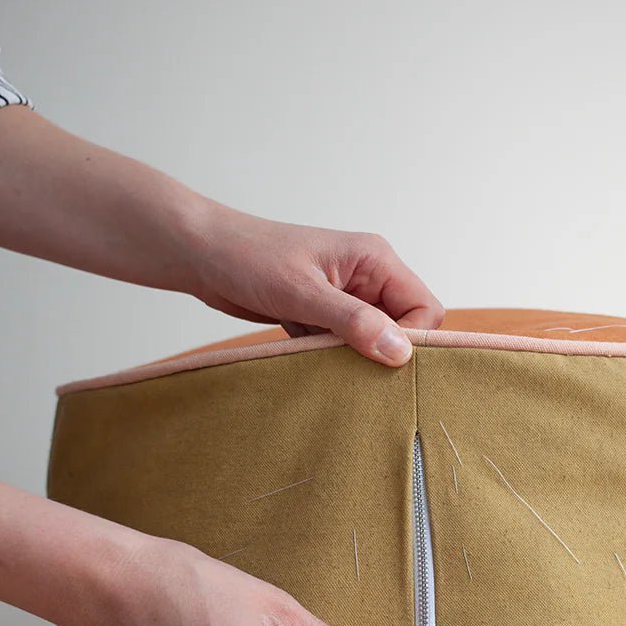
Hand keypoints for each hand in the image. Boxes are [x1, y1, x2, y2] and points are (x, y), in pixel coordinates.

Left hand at [189, 212, 445, 365]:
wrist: (200, 255)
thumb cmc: (248, 258)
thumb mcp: (303, 292)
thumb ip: (354, 322)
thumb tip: (400, 352)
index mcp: (375, 260)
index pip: (425, 308)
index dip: (413, 340)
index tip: (381, 363)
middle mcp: (368, 276)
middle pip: (404, 327)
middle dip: (384, 352)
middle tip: (353, 370)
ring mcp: (345, 296)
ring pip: (373, 340)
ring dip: (354, 358)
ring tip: (323, 363)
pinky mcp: (323, 314)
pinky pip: (345, 345)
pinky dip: (331, 358)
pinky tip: (308, 359)